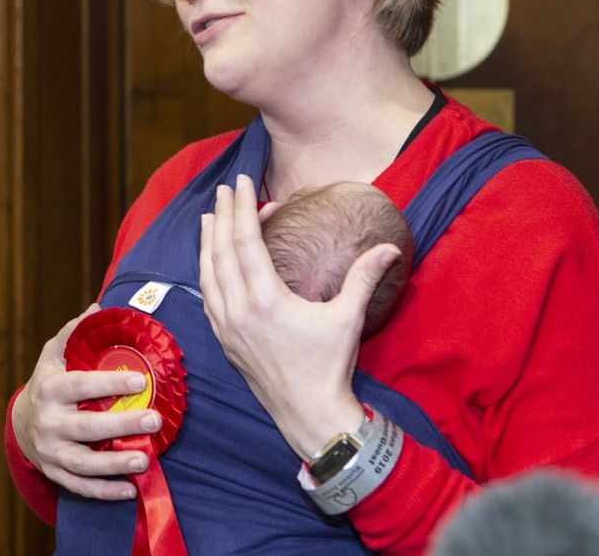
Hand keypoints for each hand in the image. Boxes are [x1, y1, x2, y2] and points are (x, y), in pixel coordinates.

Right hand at [12, 304, 161, 500]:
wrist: (21, 424)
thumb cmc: (48, 383)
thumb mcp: (54, 355)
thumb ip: (75, 333)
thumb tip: (99, 308)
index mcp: (50, 390)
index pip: (81, 386)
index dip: (110, 384)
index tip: (141, 380)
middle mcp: (48, 422)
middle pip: (86, 426)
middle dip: (121, 424)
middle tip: (154, 419)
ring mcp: (51, 451)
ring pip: (83, 462)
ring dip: (114, 463)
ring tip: (144, 459)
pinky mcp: (55, 473)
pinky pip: (81, 486)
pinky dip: (105, 491)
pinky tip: (130, 489)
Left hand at [199, 174, 398, 459]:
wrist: (309, 414)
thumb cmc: (330, 366)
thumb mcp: (348, 318)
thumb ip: (364, 277)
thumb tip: (390, 247)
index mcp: (266, 300)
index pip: (247, 242)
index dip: (243, 209)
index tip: (243, 183)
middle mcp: (238, 311)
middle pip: (222, 252)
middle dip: (222, 216)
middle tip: (226, 190)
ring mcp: (227, 327)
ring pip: (208, 274)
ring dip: (209, 242)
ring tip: (209, 217)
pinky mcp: (224, 340)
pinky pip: (208, 296)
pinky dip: (207, 271)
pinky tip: (211, 261)